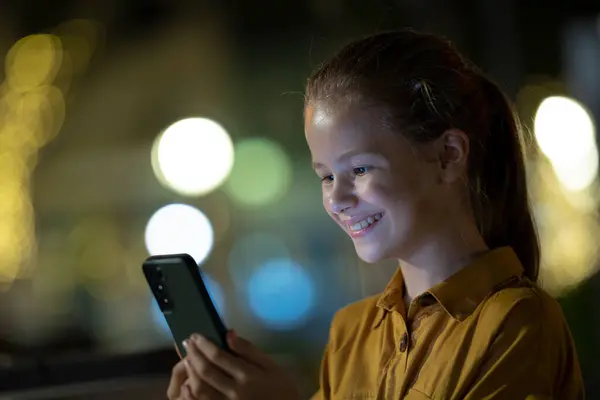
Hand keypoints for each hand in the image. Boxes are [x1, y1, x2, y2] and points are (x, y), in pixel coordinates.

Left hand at [166, 330, 300, 399]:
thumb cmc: (281, 388)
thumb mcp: (271, 365)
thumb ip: (249, 350)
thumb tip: (229, 334)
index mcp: (248, 376)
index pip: (218, 356)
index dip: (204, 344)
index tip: (196, 335)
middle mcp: (234, 391)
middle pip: (206, 371)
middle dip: (193, 354)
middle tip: (188, 343)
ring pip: (200, 389)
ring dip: (190, 372)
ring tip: (187, 359)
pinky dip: (191, 394)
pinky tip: (188, 383)